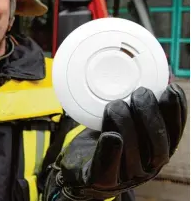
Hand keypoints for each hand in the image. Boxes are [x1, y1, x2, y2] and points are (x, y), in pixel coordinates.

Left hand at [54, 83, 187, 199]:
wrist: (77, 168)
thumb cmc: (104, 140)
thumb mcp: (125, 122)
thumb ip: (137, 106)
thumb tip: (153, 75)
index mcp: (156, 152)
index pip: (174, 134)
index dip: (176, 111)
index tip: (171, 88)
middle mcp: (146, 168)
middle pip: (159, 145)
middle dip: (151, 114)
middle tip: (140, 92)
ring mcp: (124, 177)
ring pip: (132, 151)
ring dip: (126, 123)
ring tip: (115, 105)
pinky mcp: (100, 180)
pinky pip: (106, 166)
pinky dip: (110, 150)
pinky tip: (111, 136)